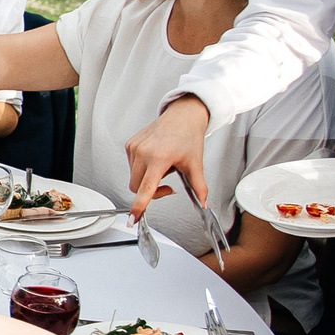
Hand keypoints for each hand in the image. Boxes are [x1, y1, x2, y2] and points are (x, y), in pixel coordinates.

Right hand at [123, 97, 210, 221]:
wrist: (183, 116)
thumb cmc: (188, 135)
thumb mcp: (195, 163)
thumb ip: (199, 187)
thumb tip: (203, 202)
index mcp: (159, 158)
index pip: (146, 189)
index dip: (139, 206)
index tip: (132, 219)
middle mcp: (143, 152)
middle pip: (137, 187)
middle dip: (151, 191)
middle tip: (167, 184)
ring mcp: (134, 148)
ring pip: (134, 178)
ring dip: (146, 178)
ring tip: (163, 166)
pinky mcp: (130, 145)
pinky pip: (131, 166)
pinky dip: (142, 168)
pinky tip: (155, 158)